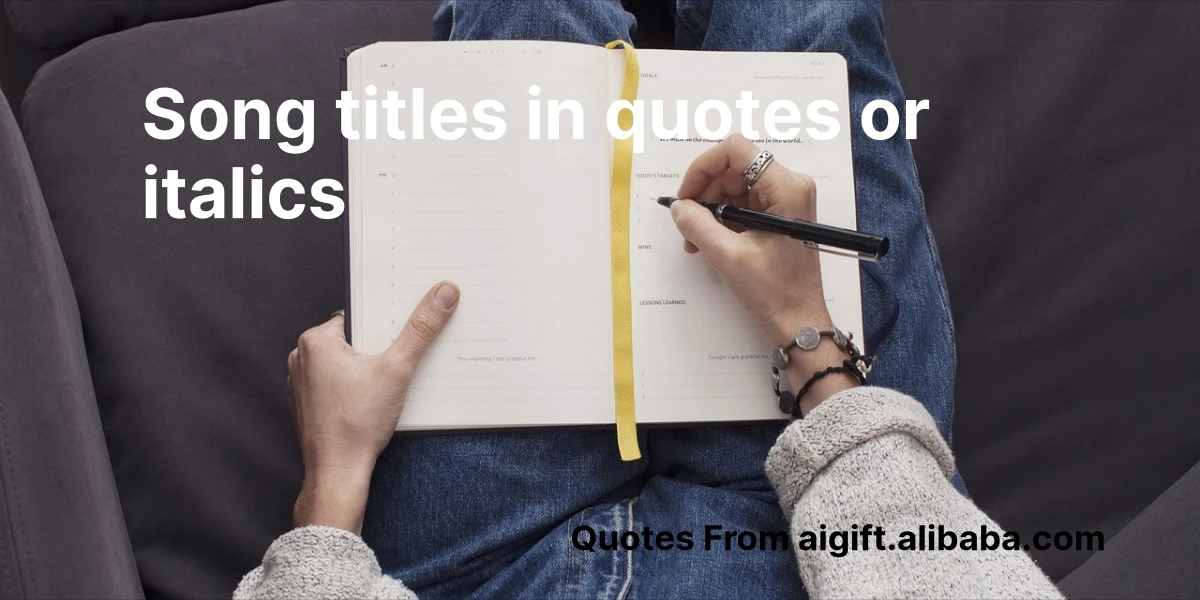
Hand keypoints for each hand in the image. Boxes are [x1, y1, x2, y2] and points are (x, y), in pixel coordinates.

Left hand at [287, 281, 459, 532]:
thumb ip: (421, 329)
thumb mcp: (397, 369)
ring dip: (369, 370)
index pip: (359, 316)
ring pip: (345, 364)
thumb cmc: (357, 424)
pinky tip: (376, 402)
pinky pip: (337, 386)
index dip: (386, 323)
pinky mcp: (309, 405)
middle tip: (403, 359)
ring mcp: (302, 384)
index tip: (405, 331)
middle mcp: (301, 358)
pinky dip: (356, 389)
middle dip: (379, 348)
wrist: (337, 473)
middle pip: (353, 340)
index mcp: (316, 340)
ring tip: (391, 383)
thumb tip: (443, 293)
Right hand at [669, 134, 857, 411]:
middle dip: (704, 193)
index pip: (736, 151)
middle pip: (733, 168)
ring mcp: (785, 201)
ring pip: (734, 186)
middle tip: (686, 224)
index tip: (686, 197)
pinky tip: (708, 242)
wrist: (799, 322)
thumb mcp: (727, 256)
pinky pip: (742, 204)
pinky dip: (721, 219)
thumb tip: (678, 206)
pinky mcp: (779, 216)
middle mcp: (789, 186)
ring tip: (695, 241)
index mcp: (786, 188)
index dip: (703, 168)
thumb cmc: (774, 292)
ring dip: (709, 209)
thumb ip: (697, 225)